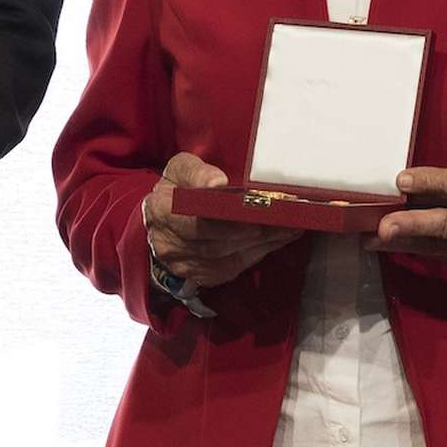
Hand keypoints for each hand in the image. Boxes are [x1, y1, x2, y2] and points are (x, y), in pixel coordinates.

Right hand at [144, 153, 302, 289]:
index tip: (251, 205)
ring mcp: (181, 262)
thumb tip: (218, 183)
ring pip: (224, 257)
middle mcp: (167, 239)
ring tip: (286, 229)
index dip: (222, 211)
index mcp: (162, 207)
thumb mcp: (181, 170)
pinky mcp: (196, 276)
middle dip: (251, 230)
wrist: (161, 223)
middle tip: (282, 220)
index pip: (192, 211)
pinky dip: (254, 255)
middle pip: (213, 240)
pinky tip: (273, 242)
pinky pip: (229, 269)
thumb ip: (197, 172)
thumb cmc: (178, 190)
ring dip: (259, 244)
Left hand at [370, 167, 446, 273]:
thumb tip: (410, 184)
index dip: (431, 182)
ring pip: (437, 248)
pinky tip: (390, 246)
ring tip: (371, 239)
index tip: (402, 179)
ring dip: (402, 243)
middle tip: (384, 225)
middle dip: (413, 225)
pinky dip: (413, 251)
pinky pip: (440, 258)